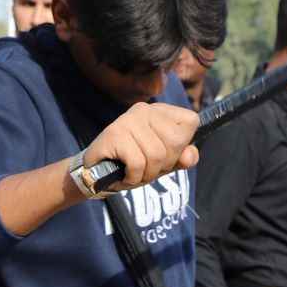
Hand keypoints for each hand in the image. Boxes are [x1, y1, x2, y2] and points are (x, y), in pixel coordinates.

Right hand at [83, 101, 199, 192]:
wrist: (96, 174)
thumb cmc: (133, 164)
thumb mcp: (164, 163)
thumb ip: (183, 158)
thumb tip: (190, 155)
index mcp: (160, 111)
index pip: (191, 122)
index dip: (182, 146)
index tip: (164, 155)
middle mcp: (145, 109)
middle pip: (176, 142)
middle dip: (164, 165)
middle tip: (146, 167)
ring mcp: (128, 120)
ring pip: (156, 155)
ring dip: (147, 174)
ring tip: (134, 172)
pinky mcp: (114, 134)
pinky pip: (138, 164)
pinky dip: (133, 177)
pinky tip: (124, 174)